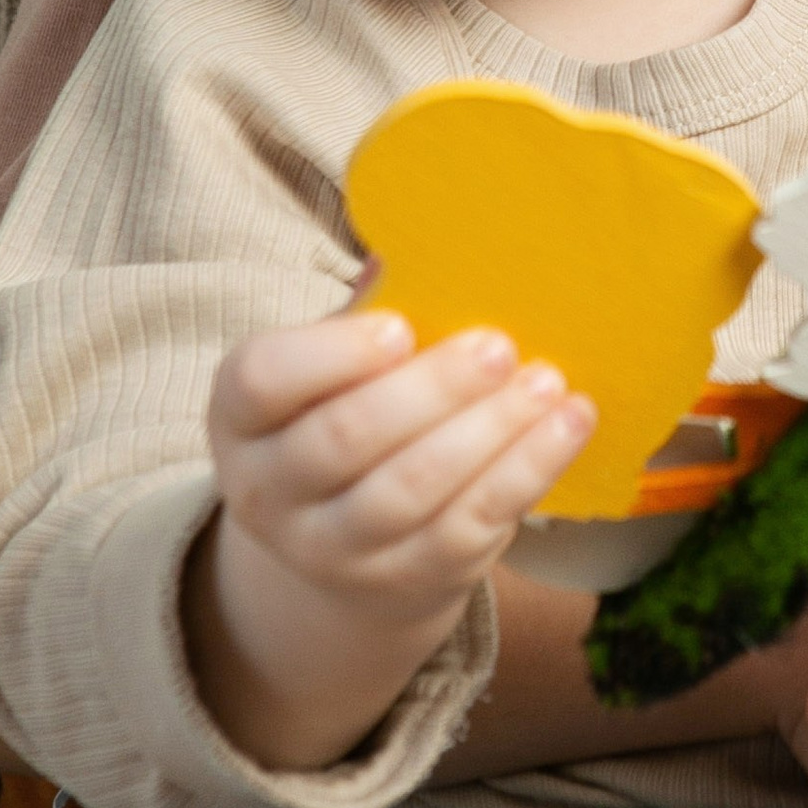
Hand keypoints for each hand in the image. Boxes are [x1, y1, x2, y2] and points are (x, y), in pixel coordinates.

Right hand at [191, 311, 592, 767]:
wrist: (351, 545)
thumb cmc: (352, 412)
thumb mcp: (337, 364)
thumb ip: (372, 308)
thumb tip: (435, 228)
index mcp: (240, 417)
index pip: (261, 380)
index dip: (330, 355)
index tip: (401, 327)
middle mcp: (268, 492)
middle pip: (343, 440)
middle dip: (429, 390)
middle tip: (497, 345)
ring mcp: (333, 549)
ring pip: (410, 491)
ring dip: (488, 431)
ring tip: (546, 380)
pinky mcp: (407, 579)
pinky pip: (468, 527)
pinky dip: (526, 471)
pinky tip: (568, 423)